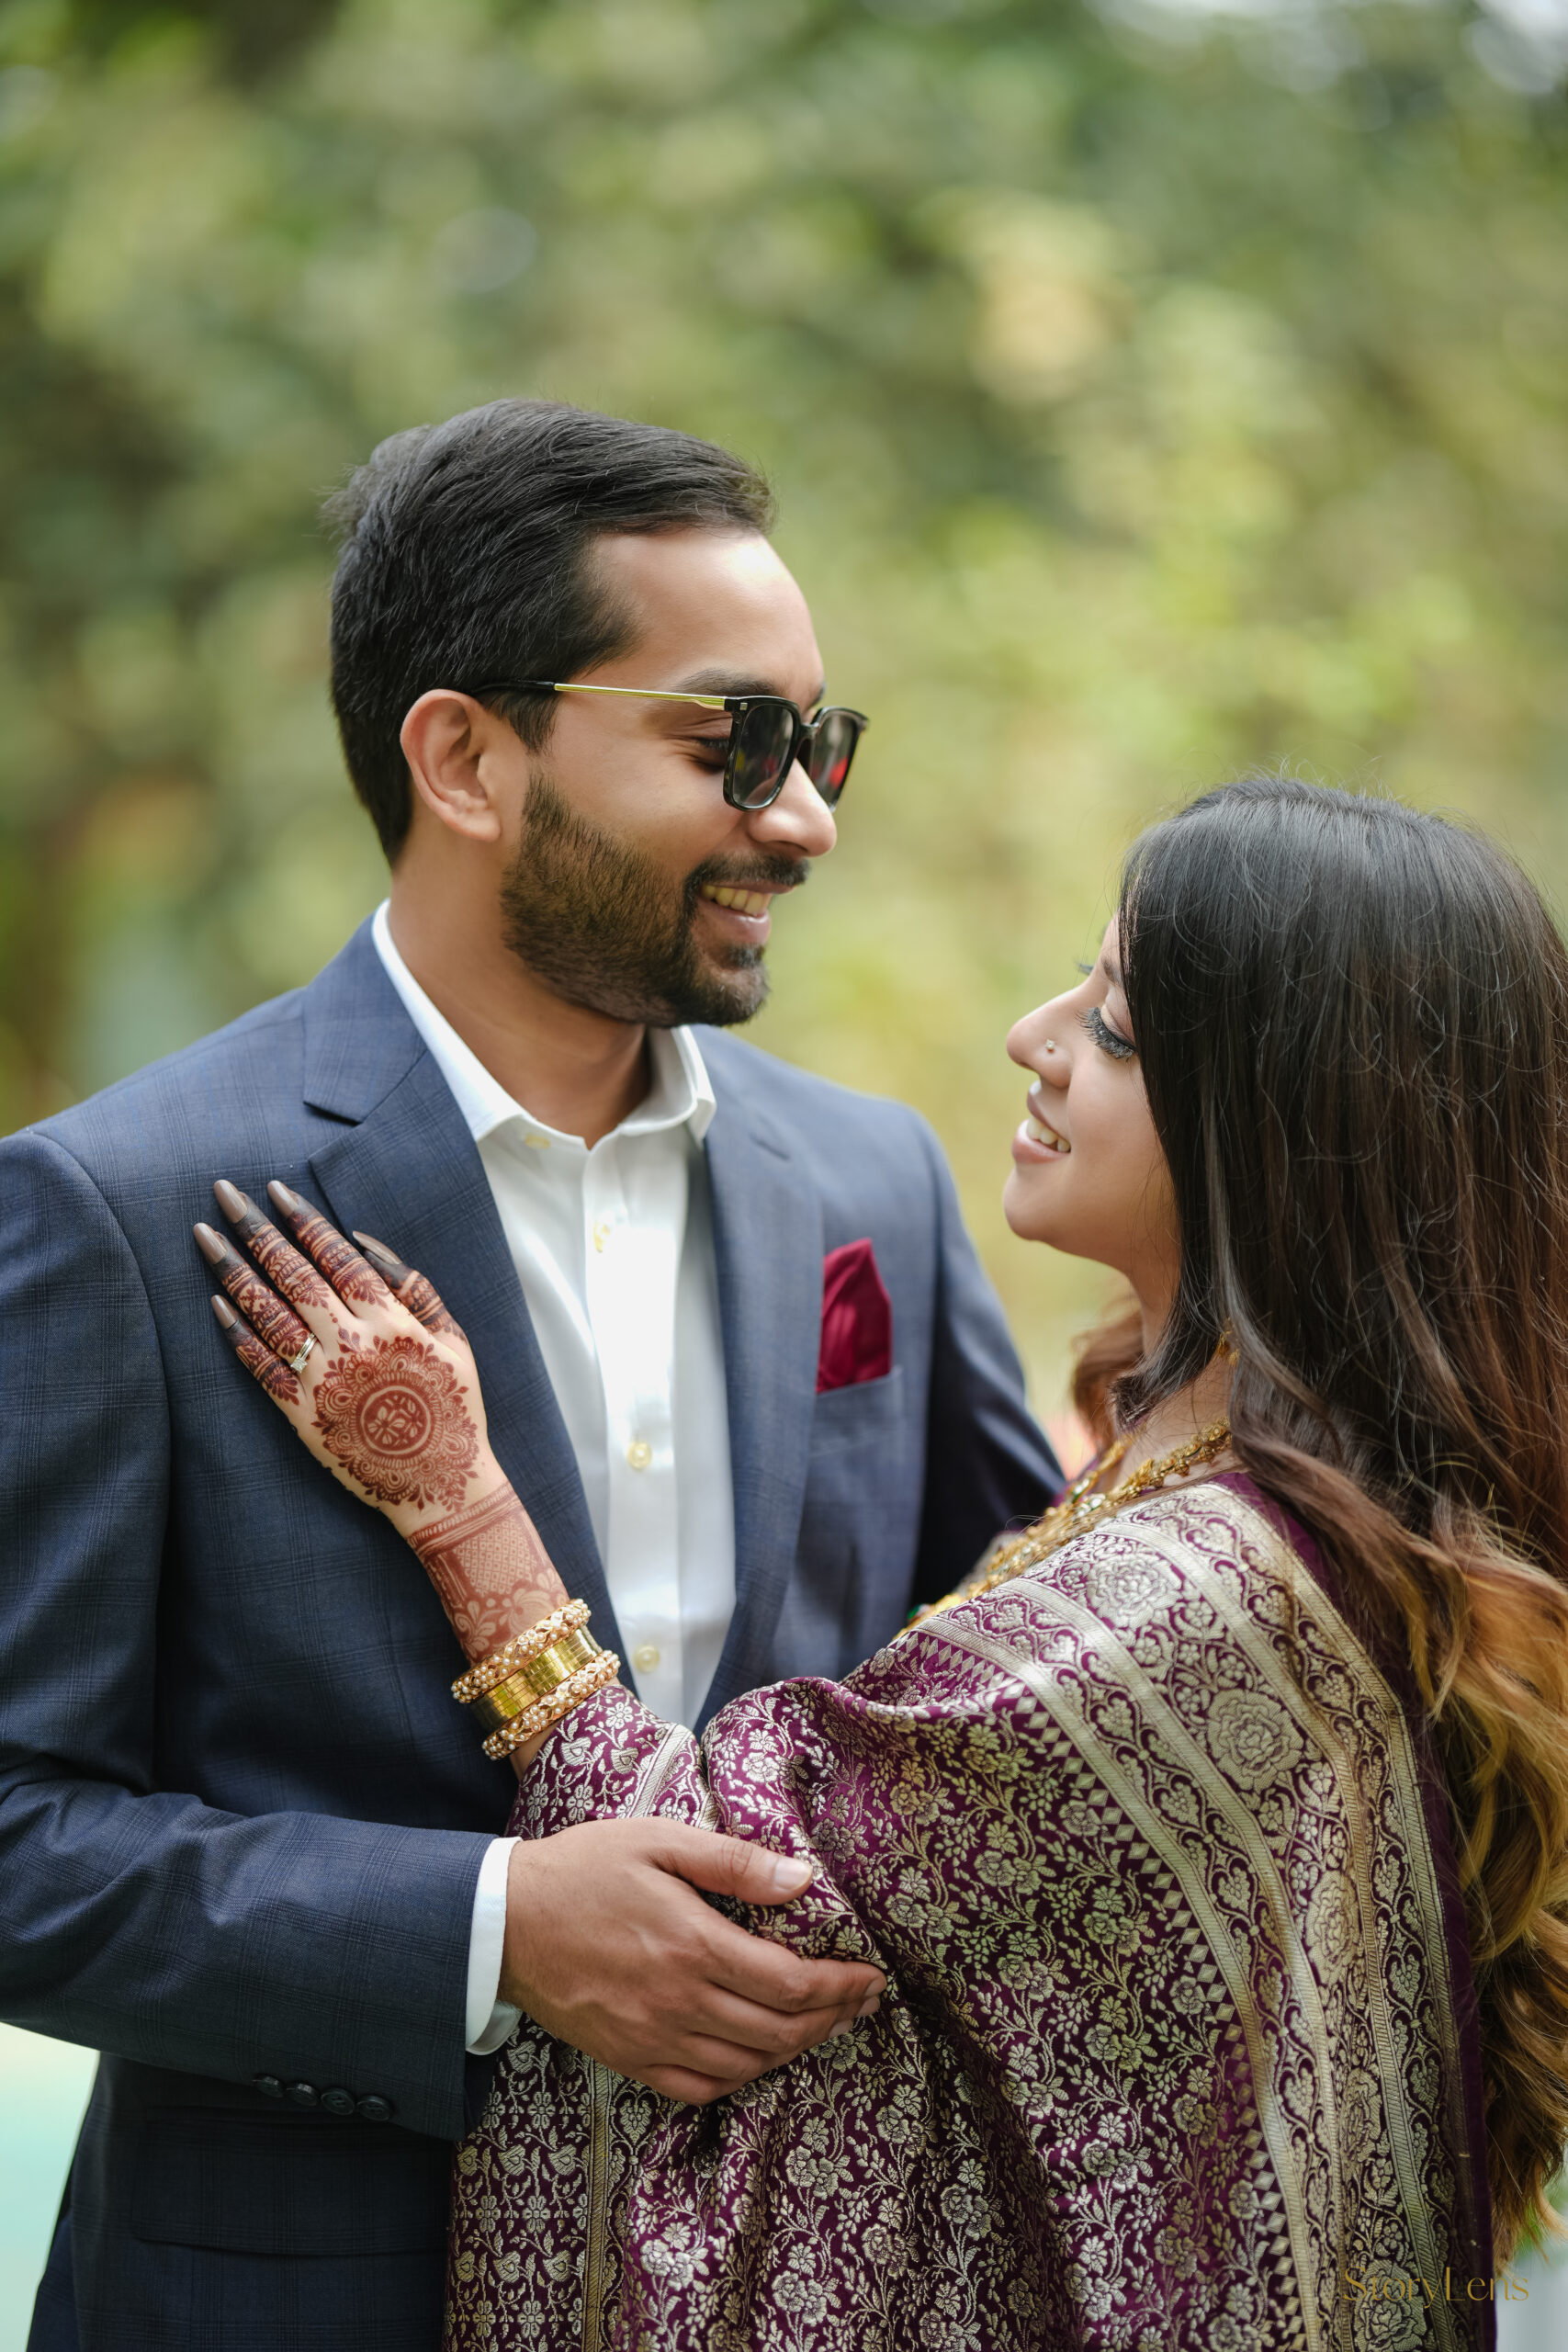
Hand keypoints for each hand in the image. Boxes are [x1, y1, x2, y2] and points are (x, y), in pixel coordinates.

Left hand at [195, 1180, 565, 1653]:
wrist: (442, 1485)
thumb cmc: (455, 1407)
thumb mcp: (453, 1337)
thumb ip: (414, 1285)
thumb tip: (362, 1242)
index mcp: (391, 1320)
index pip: (335, 1255)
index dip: (302, 1219)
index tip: (273, 1189)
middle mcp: (352, 1344)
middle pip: (292, 1273)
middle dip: (255, 1228)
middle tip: (223, 1193)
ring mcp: (322, 1380)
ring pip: (268, 1314)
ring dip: (232, 1270)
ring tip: (205, 1237)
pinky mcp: (301, 1417)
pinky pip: (260, 1368)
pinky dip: (236, 1333)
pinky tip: (215, 1303)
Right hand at [502, 1821, 884, 2104]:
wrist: (504, 1922)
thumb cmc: (584, 1869)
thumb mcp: (660, 1841)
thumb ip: (734, 1862)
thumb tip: (803, 1879)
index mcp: (693, 1944)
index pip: (791, 1983)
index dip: (841, 1986)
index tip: (870, 1976)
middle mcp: (679, 2001)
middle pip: (780, 2031)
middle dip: (833, 2019)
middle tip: (861, 2002)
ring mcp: (653, 2038)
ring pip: (747, 2065)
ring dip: (795, 2049)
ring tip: (823, 2025)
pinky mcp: (629, 2059)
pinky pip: (700, 2088)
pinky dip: (741, 2078)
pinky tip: (758, 2054)